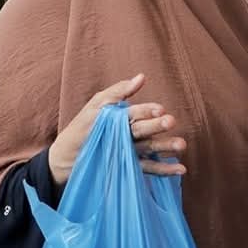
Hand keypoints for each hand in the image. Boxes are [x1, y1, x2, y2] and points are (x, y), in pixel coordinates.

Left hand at [48, 74, 185, 185]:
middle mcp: (132, 132)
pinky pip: (149, 168)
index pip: (138, 113)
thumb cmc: (81, 128)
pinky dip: (165, 170)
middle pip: (147, 129)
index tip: (159, 109)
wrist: (65, 158)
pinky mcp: (130, 167)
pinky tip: (180, 169)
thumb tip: (142, 77)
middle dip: (159, 125)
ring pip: (152, 147)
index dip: (147, 111)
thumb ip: (117, 92)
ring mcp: (133, 150)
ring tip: (181, 145)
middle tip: (170, 122)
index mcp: (124, 116)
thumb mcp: (96, 106)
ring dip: (167, 146)